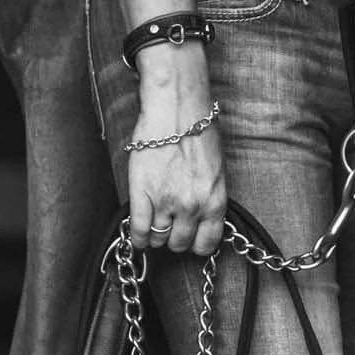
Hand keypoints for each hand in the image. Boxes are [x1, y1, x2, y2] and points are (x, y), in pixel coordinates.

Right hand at [125, 61, 227, 257]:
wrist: (176, 110)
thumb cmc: (199, 132)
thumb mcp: (217, 171)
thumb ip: (210, 198)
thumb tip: (201, 217)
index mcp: (215, 201)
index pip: (207, 243)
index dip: (196, 244)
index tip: (190, 238)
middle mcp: (192, 207)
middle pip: (180, 244)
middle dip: (174, 238)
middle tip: (170, 227)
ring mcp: (166, 202)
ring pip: (158, 238)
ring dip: (156, 234)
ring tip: (154, 223)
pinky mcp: (142, 194)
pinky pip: (138, 229)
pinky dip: (137, 236)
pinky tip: (138, 234)